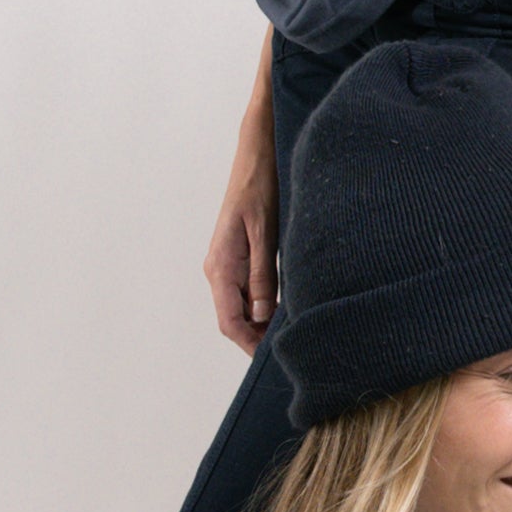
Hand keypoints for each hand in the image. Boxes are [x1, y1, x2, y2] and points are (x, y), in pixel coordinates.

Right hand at [202, 85, 277, 349]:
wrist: (257, 151)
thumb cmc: (261, 185)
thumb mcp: (266, 232)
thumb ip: (264, 274)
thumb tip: (263, 316)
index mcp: (221, 266)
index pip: (230, 322)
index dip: (250, 344)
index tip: (273, 360)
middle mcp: (219, 268)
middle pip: (235, 319)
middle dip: (258, 338)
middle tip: (292, 351)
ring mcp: (228, 262)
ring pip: (243, 306)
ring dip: (263, 323)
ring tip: (293, 334)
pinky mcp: (239, 255)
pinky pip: (249, 290)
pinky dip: (265, 305)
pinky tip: (287, 308)